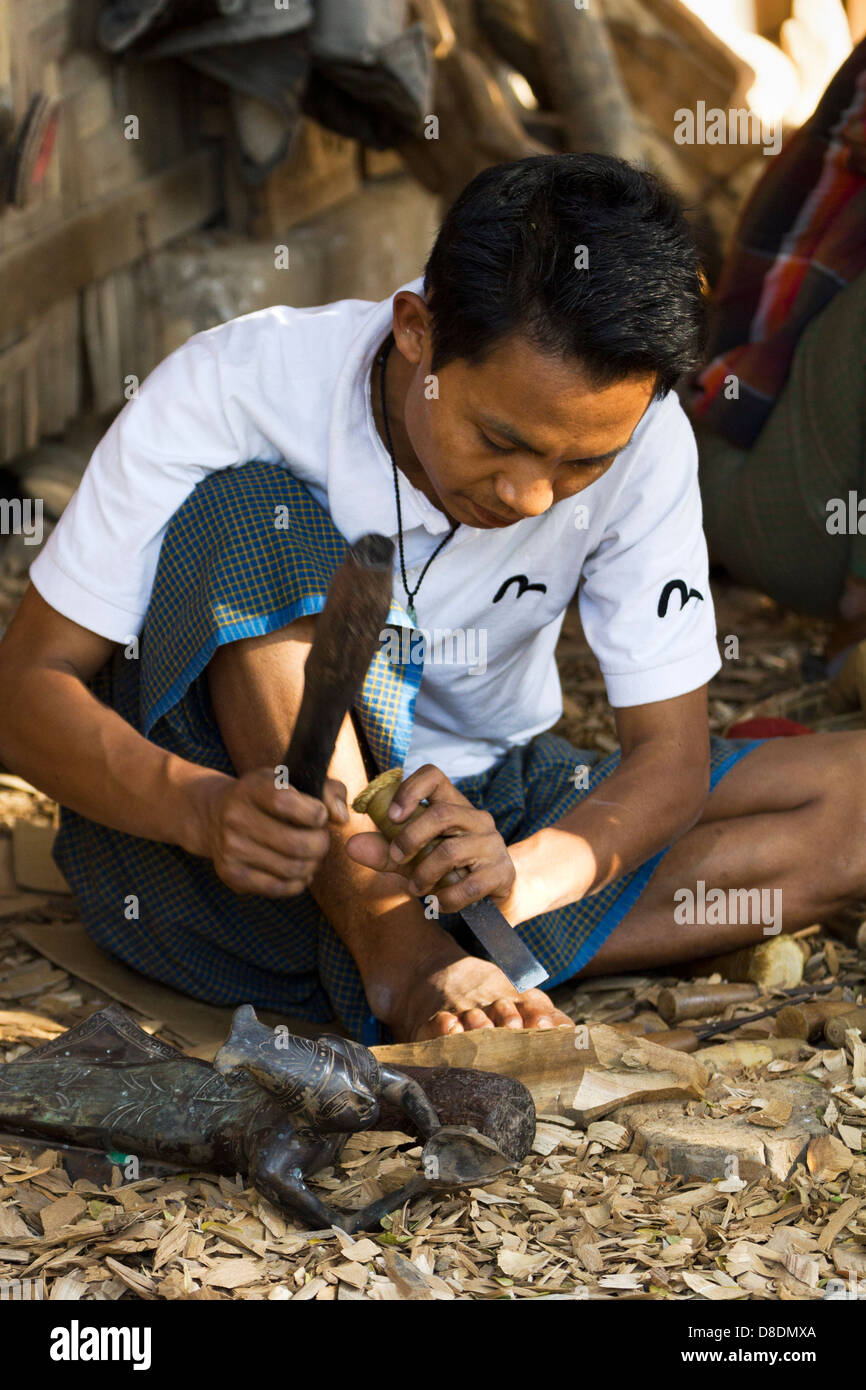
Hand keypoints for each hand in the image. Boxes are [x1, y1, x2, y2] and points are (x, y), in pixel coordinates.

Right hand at [202, 768, 347, 896]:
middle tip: (319, 838)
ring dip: (312, 864)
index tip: (318, 815)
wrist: (216, 815)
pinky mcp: (231, 875)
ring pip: (293, 869)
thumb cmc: (267, 796)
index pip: (286, 802)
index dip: (315, 813)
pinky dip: (298, 882)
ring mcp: (230, 849)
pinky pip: (280, 888)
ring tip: (310, 854)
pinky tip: (297, 870)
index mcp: (251, 787)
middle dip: (320, 844)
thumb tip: (341, 818)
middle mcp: (235, 817)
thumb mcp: (293, 780)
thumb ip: (327, 791)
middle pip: (297, 844)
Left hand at [346, 763, 515, 912]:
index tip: (392, 817)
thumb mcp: (414, 859)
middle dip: (411, 839)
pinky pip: (469, 886)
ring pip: (451, 851)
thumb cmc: (448, 870)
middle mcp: (476, 818)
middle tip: (397, 858)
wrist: (492, 897)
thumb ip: (384, 852)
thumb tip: (351, 846)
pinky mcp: (501, 872)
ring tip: (416, 889)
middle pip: (441, 814)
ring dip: (424, 874)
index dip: (410, 789)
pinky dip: (446, 899)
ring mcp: (492, 845)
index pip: (434, 775)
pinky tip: (438, 904)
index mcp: (453, 805)